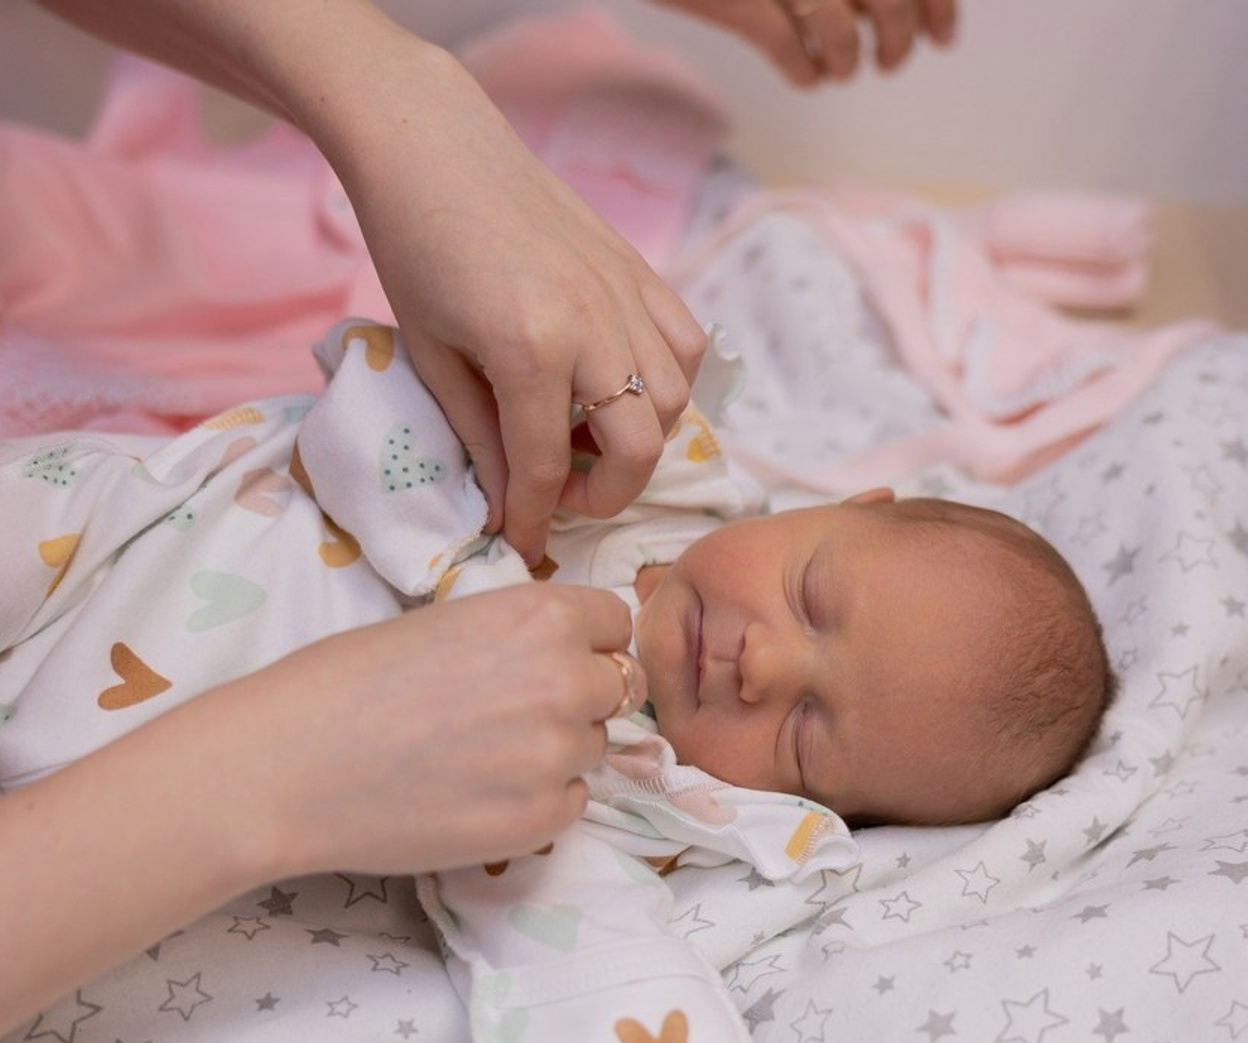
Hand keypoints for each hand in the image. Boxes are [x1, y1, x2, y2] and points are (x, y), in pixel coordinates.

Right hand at [219, 584, 642, 875]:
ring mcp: (558, 756)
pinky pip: (572, 801)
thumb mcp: (447, 622)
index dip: (587, 639)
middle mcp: (566, 681)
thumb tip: (563, 653)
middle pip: (616, 687)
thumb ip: (519, 635)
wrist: (288, 764)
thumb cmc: (347, 679)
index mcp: (541, 616)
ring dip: (557, 750)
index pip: (616, 621)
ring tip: (480, 756)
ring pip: (594, 746)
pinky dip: (539, 799)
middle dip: (578, 696)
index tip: (557, 656)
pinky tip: (478, 794)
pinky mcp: (540, 820)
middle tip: (514, 712)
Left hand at [320, 36, 707, 565]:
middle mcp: (593, 326)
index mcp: (528, 349)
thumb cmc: (413, 247)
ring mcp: (625, 294)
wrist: (435, 145)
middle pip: (638, 449)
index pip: (543, 468)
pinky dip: (666, 383)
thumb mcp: (431, 355)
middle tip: (561, 494)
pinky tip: (622, 386)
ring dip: (638, 440)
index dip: (531, 518)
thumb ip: (479, 437)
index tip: (520, 543)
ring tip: (585, 436)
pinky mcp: (640, 270)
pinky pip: (685, 346)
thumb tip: (505, 506)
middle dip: (604, 494)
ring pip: (673, 402)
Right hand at [649, 0, 956, 85]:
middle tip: (888, 63)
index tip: (942, 38)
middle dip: (897, 40)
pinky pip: (784, 46)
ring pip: (839, 27)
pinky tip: (806, 77)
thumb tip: (913, 14)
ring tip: (838, 71)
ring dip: (846, 61)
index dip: (937, 5)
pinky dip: (803, 71)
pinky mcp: (736, 0)